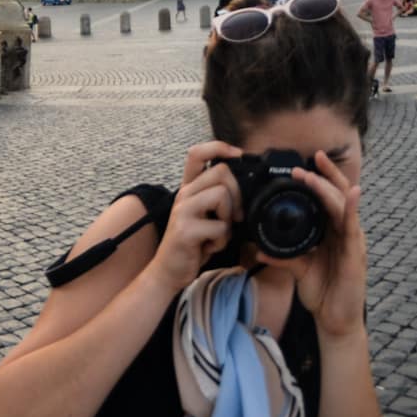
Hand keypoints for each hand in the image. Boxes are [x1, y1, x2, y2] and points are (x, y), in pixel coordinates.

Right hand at [148, 142, 243, 291]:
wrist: (169, 270)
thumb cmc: (193, 243)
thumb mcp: (204, 215)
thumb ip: (217, 198)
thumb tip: (247, 186)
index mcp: (188, 188)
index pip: (197, 153)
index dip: (219, 147)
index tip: (238, 154)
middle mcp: (183, 194)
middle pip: (221, 172)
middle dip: (238, 194)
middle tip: (234, 216)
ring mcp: (183, 210)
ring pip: (222, 195)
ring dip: (229, 218)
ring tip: (219, 232)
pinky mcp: (186, 229)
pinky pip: (220, 226)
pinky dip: (222, 240)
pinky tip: (211, 246)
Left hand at [290, 152, 367, 339]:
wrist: (334, 319)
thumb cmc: (321, 291)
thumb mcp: (298, 268)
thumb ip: (283, 256)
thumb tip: (258, 248)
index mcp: (331, 232)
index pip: (327, 199)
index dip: (318, 179)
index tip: (301, 163)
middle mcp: (344, 232)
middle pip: (338, 196)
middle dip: (323, 176)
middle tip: (305, 162)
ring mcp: (352, 241)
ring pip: (343, 206)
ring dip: (328, 188)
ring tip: (315, 172)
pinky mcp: (355, 254)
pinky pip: (352, 227)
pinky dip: (352, 209)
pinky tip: (352, 195)